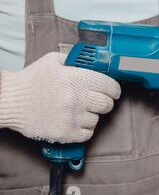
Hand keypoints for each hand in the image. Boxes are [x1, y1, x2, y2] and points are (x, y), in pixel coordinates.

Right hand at [0, 52, 120, 142]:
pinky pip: (87, 134)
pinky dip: (84, 129)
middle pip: (107, 104)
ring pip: (97, 120)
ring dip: (91, 115)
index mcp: (77, 79)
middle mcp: (77, 98)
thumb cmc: (31, 80)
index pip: (110, 86)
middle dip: (104, 102)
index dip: (114, 89)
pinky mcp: (65, 133)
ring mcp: (71, 117)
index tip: (113, 91)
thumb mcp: (54, 61)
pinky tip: (74, 122)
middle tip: (96, 101)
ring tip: (78, 110)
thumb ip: (76, 61)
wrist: (9, 100)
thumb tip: (95, 64)